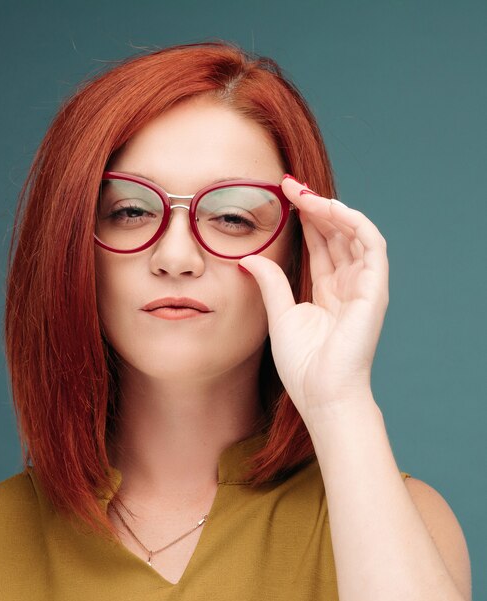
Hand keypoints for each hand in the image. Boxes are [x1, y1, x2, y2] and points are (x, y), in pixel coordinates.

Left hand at [238, 175, 388, 422]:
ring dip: (331, 209)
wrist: (321, 393)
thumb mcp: (279, 313)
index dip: (304, 217)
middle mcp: (348, 283)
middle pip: (335, 233)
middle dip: (314, 205)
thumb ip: (270, 283)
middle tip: (289, 185)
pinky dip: (354, 223)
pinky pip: (371, 245)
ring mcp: (364, 285)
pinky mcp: (374, 289)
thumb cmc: (302, 363)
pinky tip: (329, 209)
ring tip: (304, 194)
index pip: (320, 243)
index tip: (281, 195)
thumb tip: (249, 257)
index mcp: (327, 289)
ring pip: (354, 232)